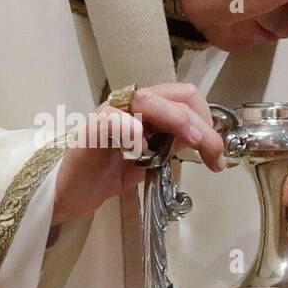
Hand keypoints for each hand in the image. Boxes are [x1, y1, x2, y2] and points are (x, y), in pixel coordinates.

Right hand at [51, 83, 225, 225]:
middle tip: (214, 156)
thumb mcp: (151, 159)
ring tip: (190, 143)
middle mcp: (130, 104)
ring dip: (177, 120)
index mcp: (147, 108)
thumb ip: (172, 143)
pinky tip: (141, 150)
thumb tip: (202, 138)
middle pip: (177, 97)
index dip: (208, 122)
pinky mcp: (92, 130)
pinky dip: (131, 130)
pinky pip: (113, 119)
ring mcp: (110, 113)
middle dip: (203, 127)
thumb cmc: (107, 172)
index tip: (217, 154)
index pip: (186, 98)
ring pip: (149, 100)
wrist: (70, 190)